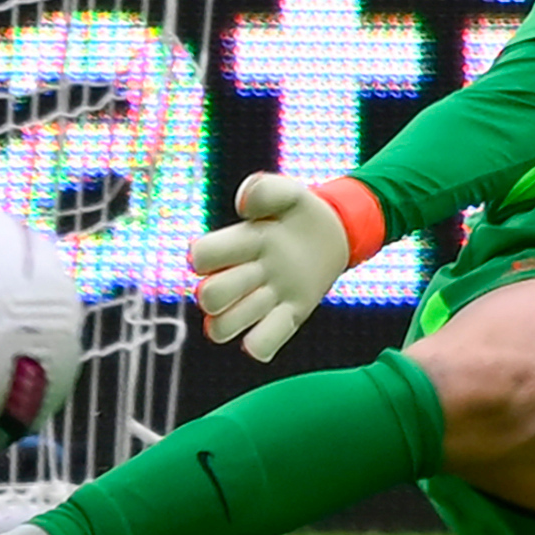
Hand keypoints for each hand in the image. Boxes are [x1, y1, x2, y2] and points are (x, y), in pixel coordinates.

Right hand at [188, 173, 350, 361]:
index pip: (201, 257)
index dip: (208, 255)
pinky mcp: (288, 317)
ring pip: (222, 329)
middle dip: (222, 291)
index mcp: (236, 244)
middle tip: (253, 273)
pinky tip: (284, 315)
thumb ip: (265, 189)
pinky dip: (263, 342)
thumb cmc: (300, 212)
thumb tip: (243, 204)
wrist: (333, 233)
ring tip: (267, 296)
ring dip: (240, 318)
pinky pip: (261, 345)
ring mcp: (263, 299)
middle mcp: (241, 276)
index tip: (242, 241)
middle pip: (209, 298)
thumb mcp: (288, 192)